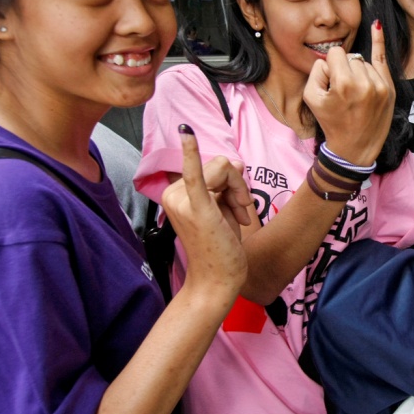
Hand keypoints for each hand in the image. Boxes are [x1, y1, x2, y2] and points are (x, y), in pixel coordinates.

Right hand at [160, 125, 248, 294]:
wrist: (216, 281)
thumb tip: (235, 161)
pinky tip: (185, 132)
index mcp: (177, 192)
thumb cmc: (220, 246)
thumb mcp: (224, 207)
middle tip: (238, 214)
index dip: (233, 184)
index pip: (214, 167)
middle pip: (221, 165)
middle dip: (237, 186)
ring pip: (225, 168)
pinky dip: (190, 152)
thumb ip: (228, 182)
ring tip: (236, 218)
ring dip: (239, 192)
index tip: (237, 208)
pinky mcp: (196, 208)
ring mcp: (181, 200)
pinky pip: (195, 173)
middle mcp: (173, 193)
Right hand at [304, 21, 394, 165]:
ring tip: (355, 97)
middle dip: (343, 70)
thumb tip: (331, 58)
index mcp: (344, 84)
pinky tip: (377, 25)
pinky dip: (379, 42)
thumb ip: (316, 70)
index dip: (330, 68)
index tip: (331, 84)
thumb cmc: (331, 123)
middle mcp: (365, 83)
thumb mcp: (311, 98)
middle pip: (350, 57)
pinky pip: (383, 59)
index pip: (334, 54)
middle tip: (343, 94)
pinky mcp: (390, 89)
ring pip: (363, 62)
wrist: (354, 149)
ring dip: (357, 74)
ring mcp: (381, 86)